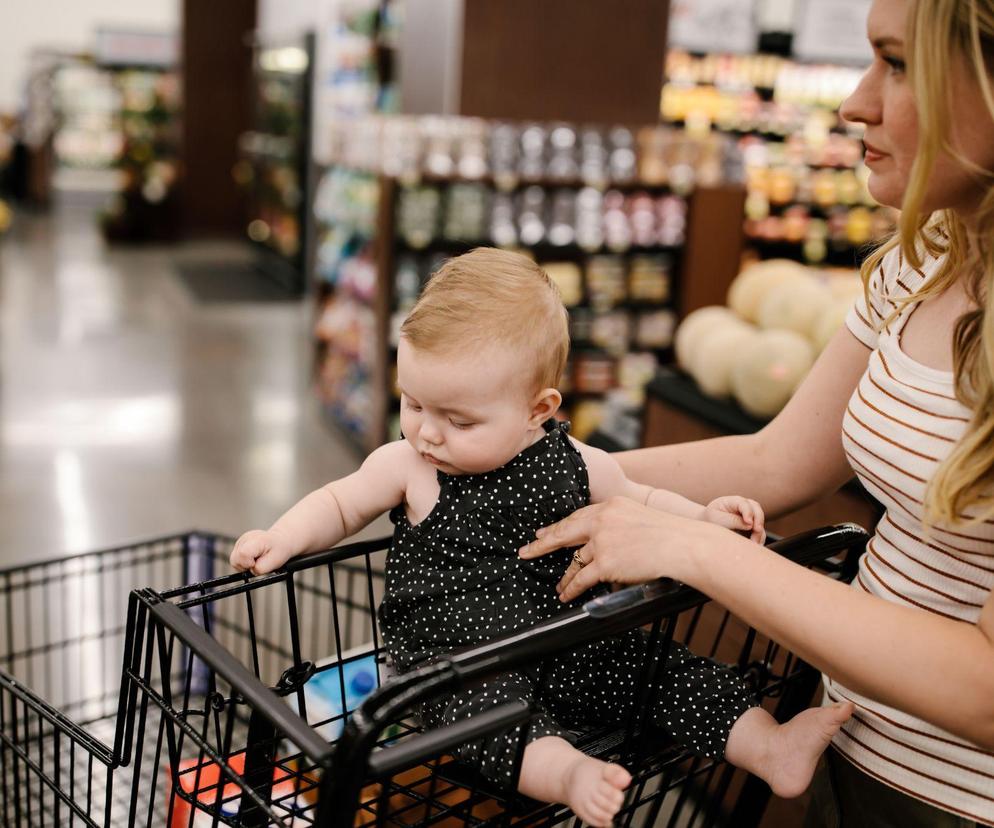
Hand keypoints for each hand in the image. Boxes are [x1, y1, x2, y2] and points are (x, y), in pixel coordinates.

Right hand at [230, 529, 295, 574]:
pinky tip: (253, 557)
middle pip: (235, 559)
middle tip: (257, 562)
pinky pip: (236, 558)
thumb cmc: (279, 550)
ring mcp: (241, 540)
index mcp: (256, 540)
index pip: (242, 554)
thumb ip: (260, 568)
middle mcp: (246, 538)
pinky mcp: (239, 544)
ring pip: (234, 560)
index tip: (256, 564)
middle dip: (245, 566)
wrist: (280, 541)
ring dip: (244, 564)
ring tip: (256, 560)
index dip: (248, 564)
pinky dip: (244, 561)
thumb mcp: (275, 562)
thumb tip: (251, 570)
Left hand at [517, 496, 730, 602]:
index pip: (578, 516)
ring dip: (565, 576)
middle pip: (565, 532)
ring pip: (575, 561)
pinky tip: (565, 594)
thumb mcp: (641, 517)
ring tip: (558, 586)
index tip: (544, 532)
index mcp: (611, 506)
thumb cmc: (672, 535)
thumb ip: (620, 525)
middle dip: (544, 543)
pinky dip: (572, 588)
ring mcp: (602, 541)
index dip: (559, 526)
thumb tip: (607, 541)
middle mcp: (602, 520)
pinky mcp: (605, 562)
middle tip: (527, 550)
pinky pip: (582, 578)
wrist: (684, 545)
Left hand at [704, 496, 765, 543]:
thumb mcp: (717, 519)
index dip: (748, 512)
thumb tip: (749, 525)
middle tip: (757, 531)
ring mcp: (749, 516)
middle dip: (759, 520)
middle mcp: (744, 507)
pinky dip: (760, 538)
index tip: (749, 523)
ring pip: (760, 521)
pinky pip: (760, 532)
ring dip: (760, 532)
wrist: (709, 525)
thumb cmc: (711, 519)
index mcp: (733, 501)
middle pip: (756, 509)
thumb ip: (732, 520)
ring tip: (754, 543)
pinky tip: (756, 545)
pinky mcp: (752, 527)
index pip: (744, 503)